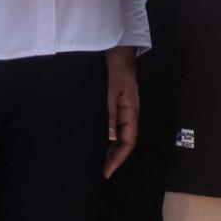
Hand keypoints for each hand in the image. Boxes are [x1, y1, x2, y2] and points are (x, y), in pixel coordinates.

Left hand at [103, 45, 139, 177]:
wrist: (114, 49)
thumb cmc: (115, 68)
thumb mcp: (109, 92)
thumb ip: (108, 115)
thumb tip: (107, 139)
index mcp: (131, 112)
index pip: (127, 142)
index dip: (117, 158)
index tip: (105, 172)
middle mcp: (126, 113)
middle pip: (121, 141)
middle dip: (110, 156)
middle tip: (95, 169)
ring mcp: (118, 108)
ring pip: (113, 133)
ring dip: (104, 145)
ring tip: (90, 158)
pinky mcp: (110, 103)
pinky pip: (107, 124)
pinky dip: (100, 133)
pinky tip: (89, 137)